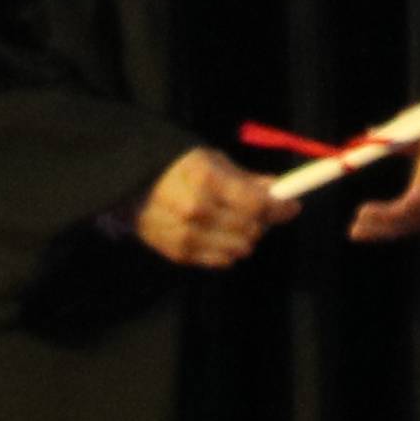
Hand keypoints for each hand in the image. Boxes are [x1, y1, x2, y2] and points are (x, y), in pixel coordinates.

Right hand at [132, 144, 285, 270]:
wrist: (126, 183)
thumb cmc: (175, 166)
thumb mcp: (210, 160)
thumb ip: (246, 178)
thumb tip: (278, 189)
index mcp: (205, 179)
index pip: (257, 204)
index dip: (281, 206)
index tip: (292, 205)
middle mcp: (195, 210)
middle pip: (251, 229)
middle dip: (263, 220)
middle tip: (260, 210)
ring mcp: (185, 235)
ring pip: (240, 249)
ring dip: (245, 236)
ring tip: (234, 220)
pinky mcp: (178, 253)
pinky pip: (221, 260)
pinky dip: (227, 249)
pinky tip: (218, 233)